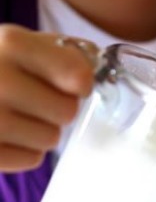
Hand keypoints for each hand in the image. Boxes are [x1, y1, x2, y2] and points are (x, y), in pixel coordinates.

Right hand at [0, 25, 95, 171]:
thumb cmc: (0, 64)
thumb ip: (68, 51)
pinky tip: (7, 132)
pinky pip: (31, 159)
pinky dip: (24, 149)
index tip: (77, 85)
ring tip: (18, 114)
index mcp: (13, 44)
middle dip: (59, 107)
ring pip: (50, 139)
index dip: (83, 83)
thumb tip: (99, 67)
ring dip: (41, 130)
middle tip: (37, 99)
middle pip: (67, 111)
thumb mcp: (25, 42)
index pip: (79, 75)